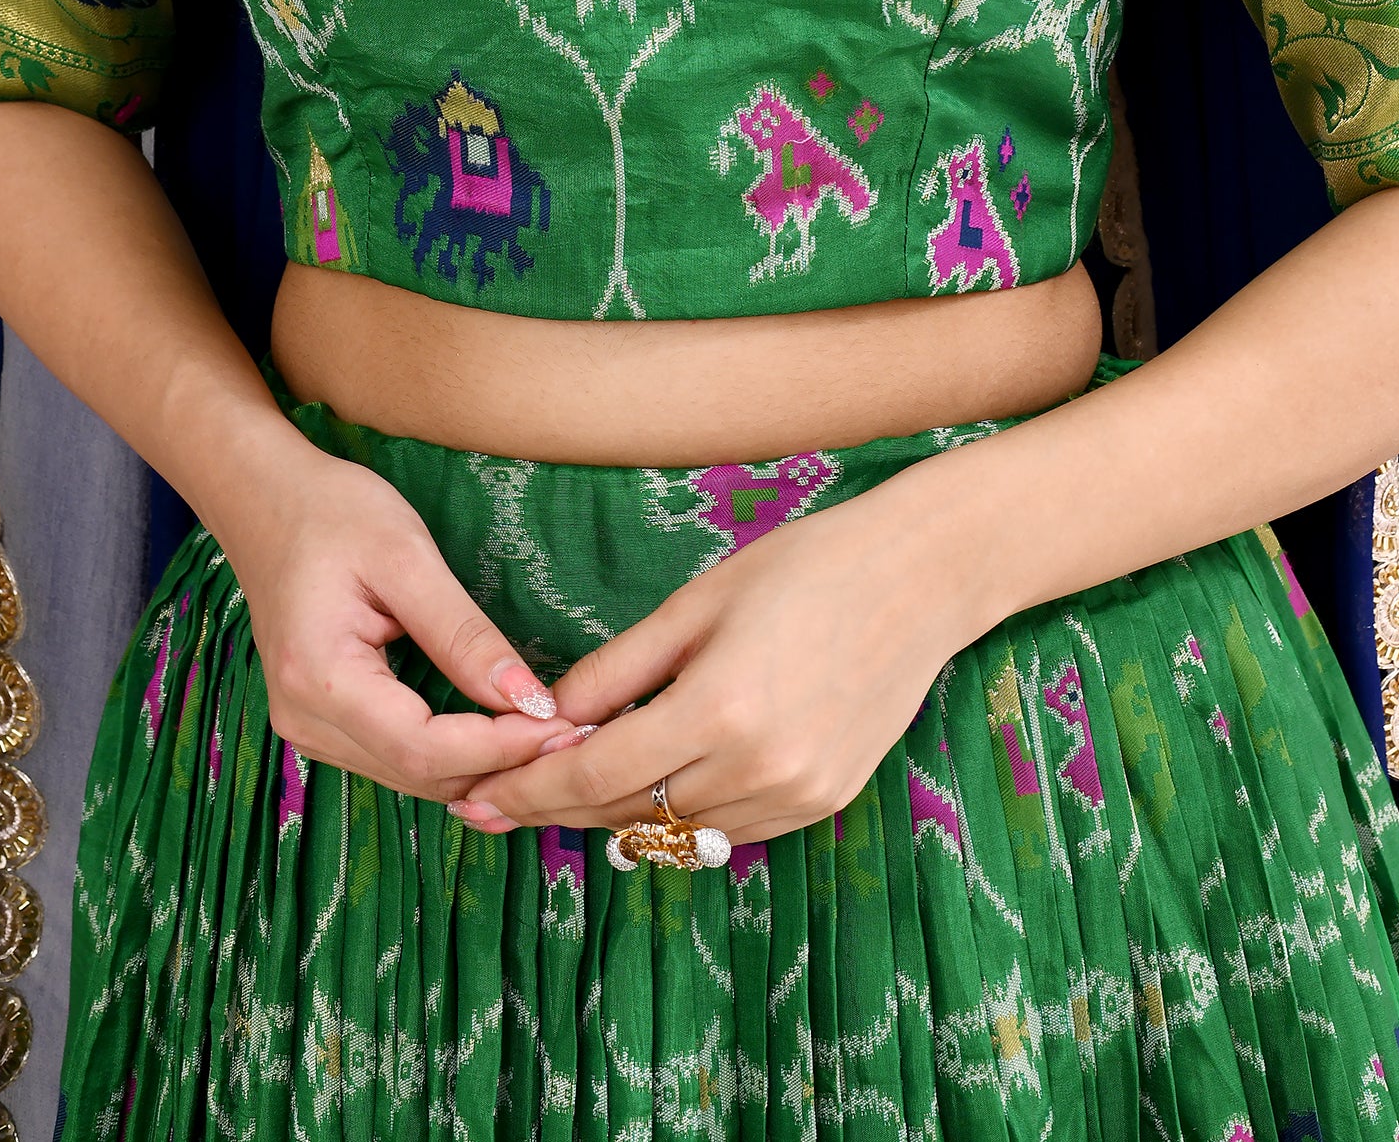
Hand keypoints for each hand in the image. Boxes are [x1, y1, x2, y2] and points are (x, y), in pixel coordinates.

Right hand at [212, 433, 578, 802]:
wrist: (264, 497)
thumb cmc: (332, 512)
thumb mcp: (406, 557)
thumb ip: (464, 634)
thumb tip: (530, 699)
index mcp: (318, 679)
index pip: (424, 748)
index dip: (501, 749)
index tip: (566, 726)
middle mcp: (304, 720)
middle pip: (420, 775)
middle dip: (502, 764)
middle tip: (577, 732)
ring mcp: (309, 728)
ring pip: (412, 776)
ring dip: (483, 765)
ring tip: (551, 733)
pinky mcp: (323, 720)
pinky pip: (397, 756)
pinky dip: (454, 752)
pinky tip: (501, 731)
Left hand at [456, 473, 985, 844]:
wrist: (921, 580)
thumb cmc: (805, 568)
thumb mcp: (697, 603)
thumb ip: (619, 669)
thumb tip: (548, 717)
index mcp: (718, 710)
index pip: (596, 775)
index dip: (530, 791)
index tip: (478, 795)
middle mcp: (759, 769)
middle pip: (629, 814)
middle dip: (557, 810)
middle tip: (496, 805)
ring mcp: (797, 795)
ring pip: (677, 831)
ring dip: (619, 814)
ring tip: (564, 790)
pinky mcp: (824, 803)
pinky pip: (730, 829)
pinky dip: (684, 814)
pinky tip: (654, 785)